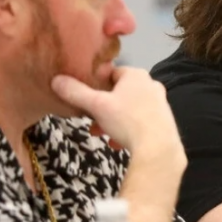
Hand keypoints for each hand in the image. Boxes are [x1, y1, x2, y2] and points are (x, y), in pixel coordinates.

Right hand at [51, 67, 184, 166]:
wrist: (158, 148)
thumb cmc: (127, 120)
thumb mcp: (97, 106)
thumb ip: (75, 92)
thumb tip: (56, 80)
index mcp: (136, 75)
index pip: (111, 73)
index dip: (96, 85)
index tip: (86, 99)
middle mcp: (151, 85)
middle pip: (119, 93)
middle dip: (102, 108)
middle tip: (91, 121)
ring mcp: (160, 103)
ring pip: (129, 109)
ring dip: (113, 121)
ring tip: (102, 135)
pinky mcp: (164, 121)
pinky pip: (140, 122)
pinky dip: (128, 131)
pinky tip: (118, 144)